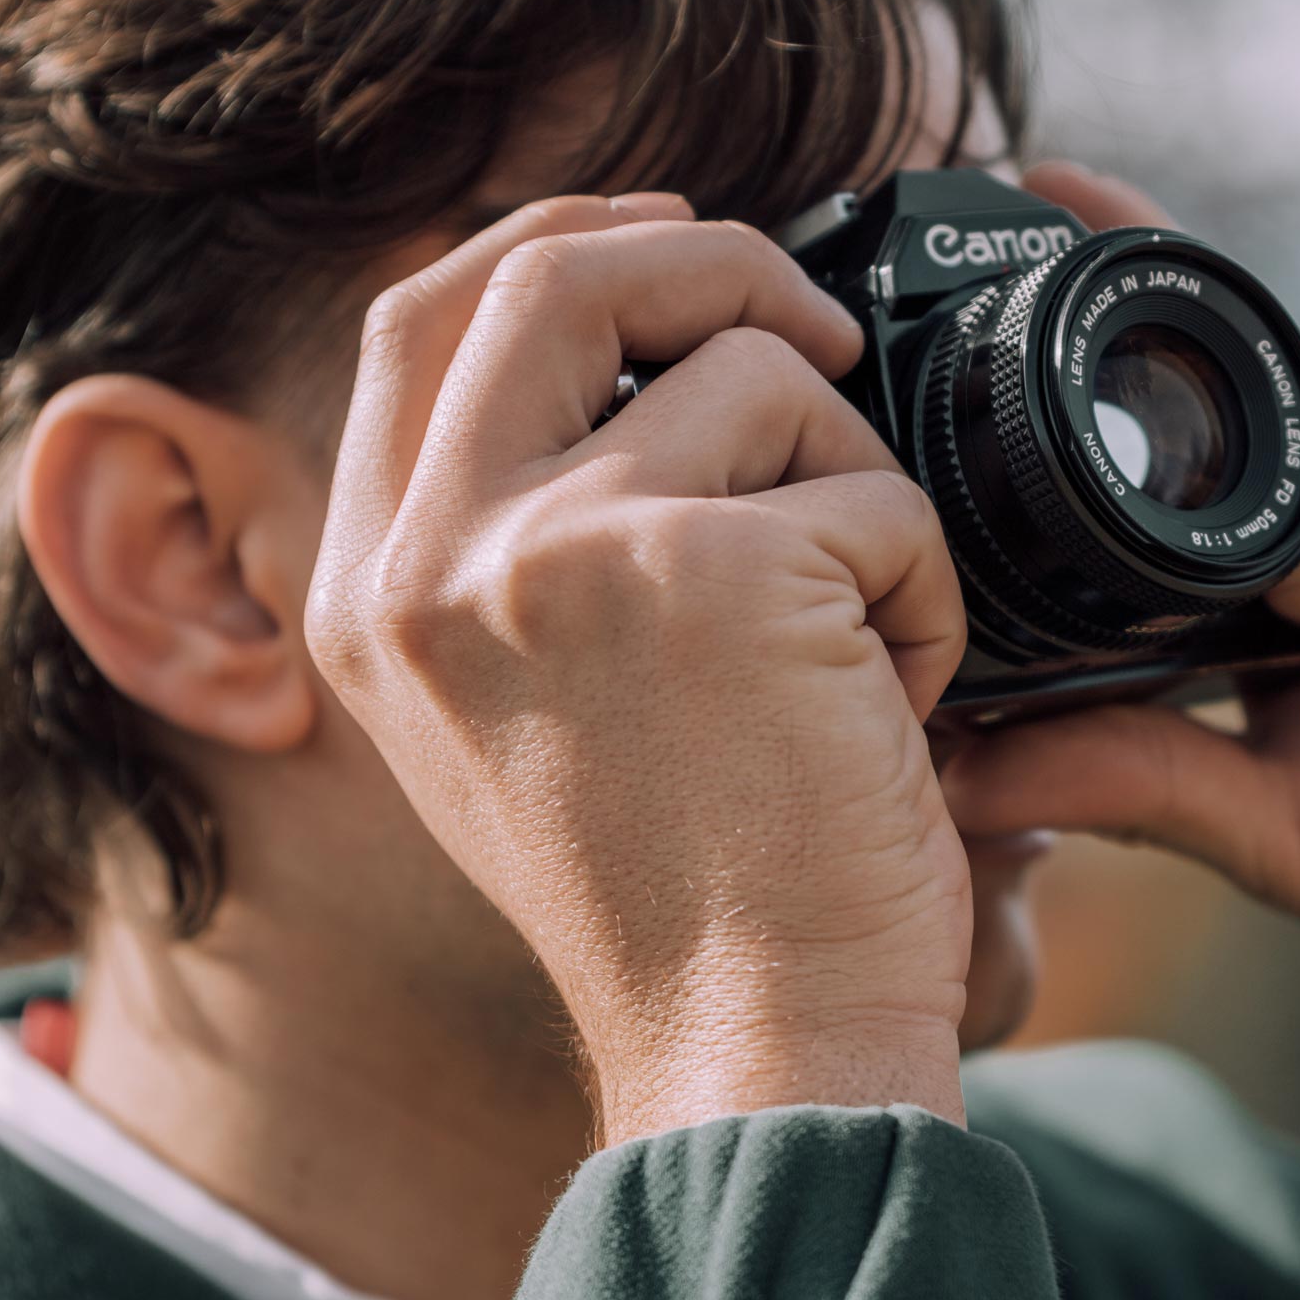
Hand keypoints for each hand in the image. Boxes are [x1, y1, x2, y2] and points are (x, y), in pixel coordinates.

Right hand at [308, 194, 974, 1142]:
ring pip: (755, 375)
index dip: (555, 244)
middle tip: (820, 332)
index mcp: (371, 597)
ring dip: (858, 482)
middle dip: (710, 260)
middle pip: (552, 270)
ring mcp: (552, 553)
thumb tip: (638, 359)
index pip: (416, 317)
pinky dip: (928, 585)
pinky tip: (904, 708)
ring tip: (869, 639)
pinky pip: (874, 491)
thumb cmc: (688, 908)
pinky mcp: (703, 568)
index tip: (667, 248)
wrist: (754, 1056)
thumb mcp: (525, 717)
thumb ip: (524, 546)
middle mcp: (428, 563)